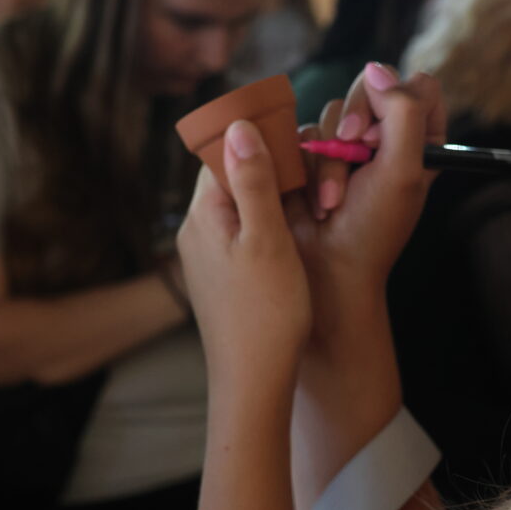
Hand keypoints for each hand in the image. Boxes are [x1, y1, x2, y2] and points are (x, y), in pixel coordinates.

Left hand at [177, 121, 311, 402]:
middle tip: (313, 165)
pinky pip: (244, 231)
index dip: (257, 134)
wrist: (254, 383)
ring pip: (240, 204)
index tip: (295, 128)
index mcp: (205, 216)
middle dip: (269, 163)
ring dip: (273, 193)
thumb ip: (253, 181)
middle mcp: (197, 232)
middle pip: (230, 175)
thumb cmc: (266, 314)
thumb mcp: (266, 240)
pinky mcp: (223, 277)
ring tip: (312, 196)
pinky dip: (270, 222)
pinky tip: (298, 232)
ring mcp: (208, 256)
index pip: (221, 151)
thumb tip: (238, 125)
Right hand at [292, 63, 445, 331]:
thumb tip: (376, 70)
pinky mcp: (310, 153)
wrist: (326, 269)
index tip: (381, 135)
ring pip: (331, 112)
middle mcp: (384, 137)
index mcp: (421, 140)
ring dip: (329, 159)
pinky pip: (302, 132)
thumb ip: (402, 115)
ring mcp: (345, 144)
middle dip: (354, 123)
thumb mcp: (403, 173)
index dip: (398, 100)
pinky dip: (305, 165)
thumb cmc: (372, 229)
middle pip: (370, 87)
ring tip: (330, 201)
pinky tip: (310, 198)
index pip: (418, 86)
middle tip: (351, 149)